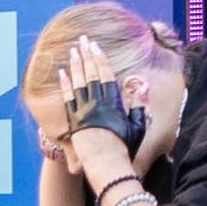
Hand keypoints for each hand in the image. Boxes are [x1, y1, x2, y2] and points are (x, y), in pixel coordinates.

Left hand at [57, 38, 145, 188]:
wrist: (106, 165)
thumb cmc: (124, 147)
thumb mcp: (137, 125)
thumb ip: (139, 104)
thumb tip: (145, 85)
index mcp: (113, 103)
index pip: (106, 75)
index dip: (100, 59)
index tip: (96, 46)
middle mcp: (97, 105)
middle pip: (91, 74)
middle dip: (86, 55)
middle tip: (82, 40)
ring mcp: (84, 112)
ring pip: (78, 83)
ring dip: (75, 65)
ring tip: (72, 51)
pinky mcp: (73, 121)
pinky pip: (67, 98)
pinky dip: (64, 84)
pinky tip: (61, 72)